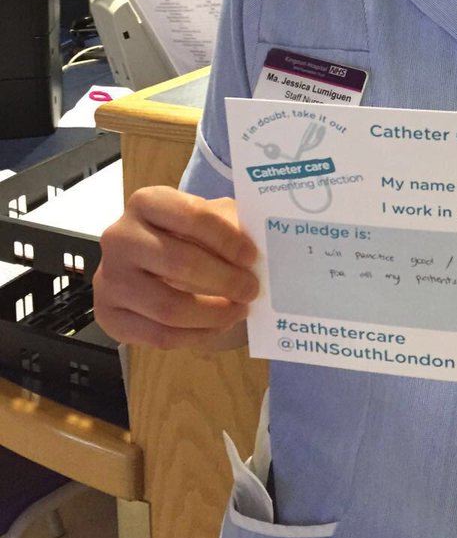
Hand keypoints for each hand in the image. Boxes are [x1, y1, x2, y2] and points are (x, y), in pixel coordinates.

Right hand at [94, 186, 258, 350]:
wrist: (141, 260)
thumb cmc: (185, 233)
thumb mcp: (208, 217)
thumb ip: (232, 225)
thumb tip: (266, 247)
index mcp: (146, 202)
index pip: (191, 216)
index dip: (226, 238)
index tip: (252, 257)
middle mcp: (119, 237)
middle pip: (179, 263)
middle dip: (225, 281)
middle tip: (252, 290)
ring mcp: (108, 278)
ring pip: (168, 307)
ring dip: (213, 314)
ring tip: (239, 310)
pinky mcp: (108, 315)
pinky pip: (158, 336)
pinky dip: (195, 336)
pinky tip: (216, 326)